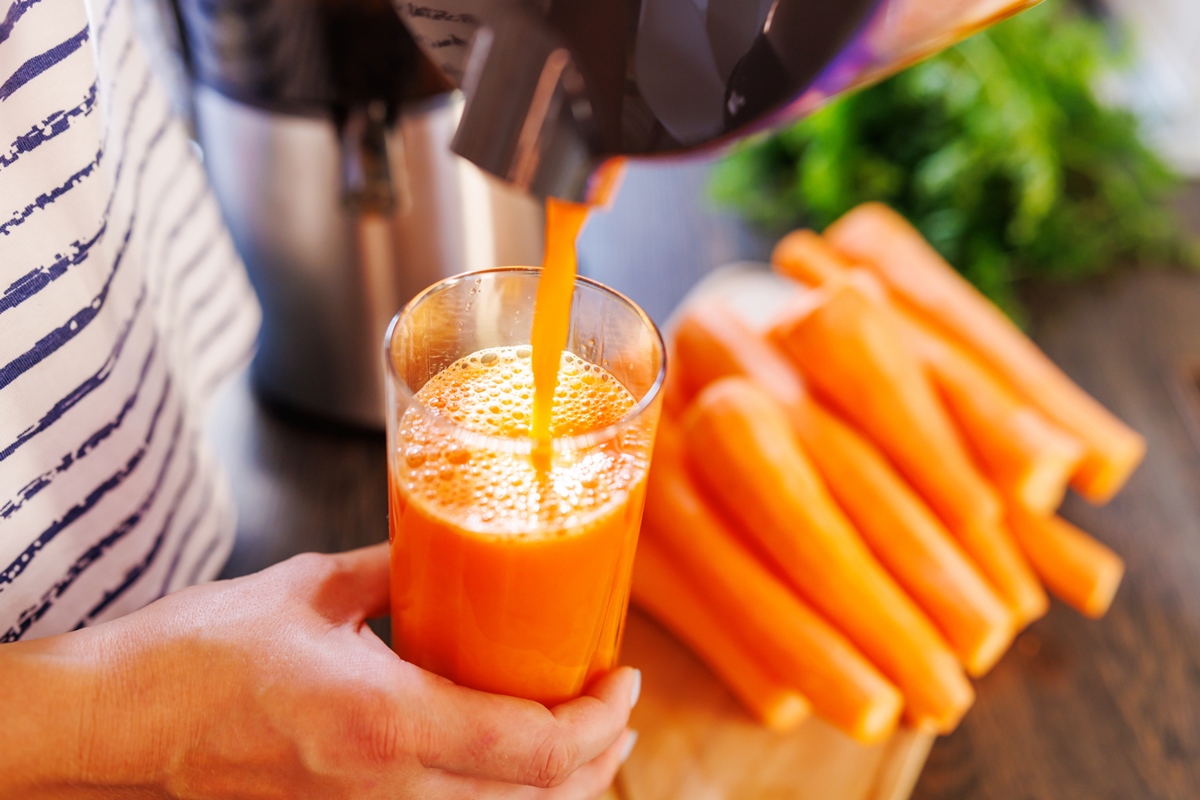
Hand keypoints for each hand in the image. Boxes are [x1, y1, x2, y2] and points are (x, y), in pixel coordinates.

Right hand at [0, 544, 638, 798]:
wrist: (108, 731)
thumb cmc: (189, 658)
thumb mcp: (306, 592)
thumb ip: (387, 572)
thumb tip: (438, 548)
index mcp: (381, 722)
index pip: (531, 748)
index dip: (598, 721)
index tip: (623, 678)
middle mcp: (382, 791)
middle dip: (598, 762)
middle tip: (619, 711)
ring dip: (558, 791)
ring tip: (587, 747)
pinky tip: (505, 771)